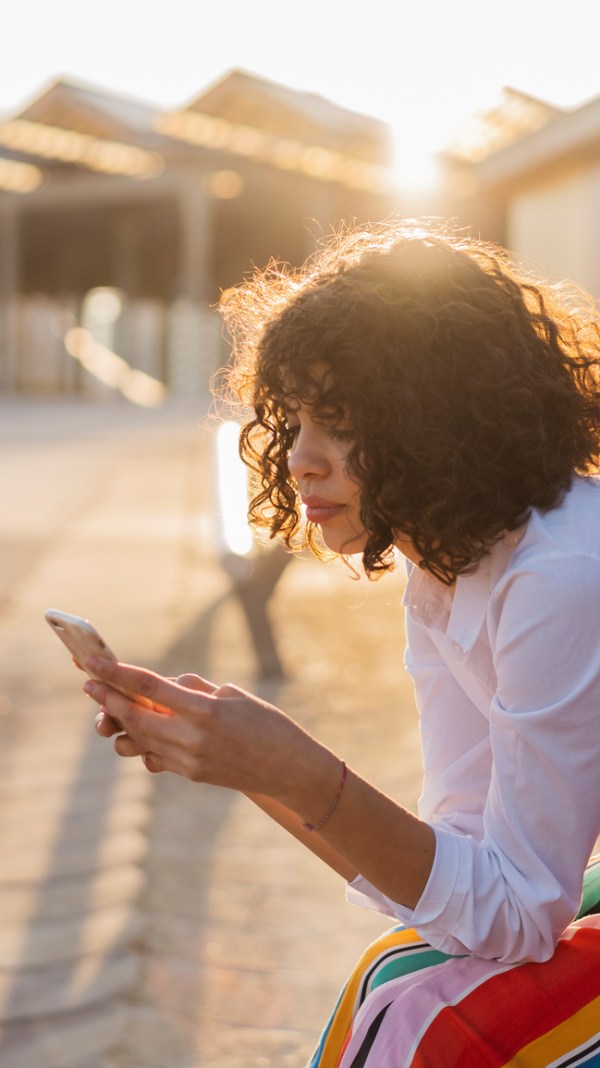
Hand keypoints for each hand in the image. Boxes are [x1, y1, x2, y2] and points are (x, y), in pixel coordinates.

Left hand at [84, 657, 334, 806]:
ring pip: (140, 740)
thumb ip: (194, 689)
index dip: (117, 674)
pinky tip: (138, 731)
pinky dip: (143, 742)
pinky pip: (156, 757)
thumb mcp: (233, 694)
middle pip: (136, 716)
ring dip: (120, 724)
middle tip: (88, 683)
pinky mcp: (191, 775)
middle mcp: (192, 738)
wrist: (289, 769)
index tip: (93, 663)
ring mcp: (189, 761)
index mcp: (205, 710)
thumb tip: (165, 686)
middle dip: (108, 699)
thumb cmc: (267, 723)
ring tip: (109, 709)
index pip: (150, 688)